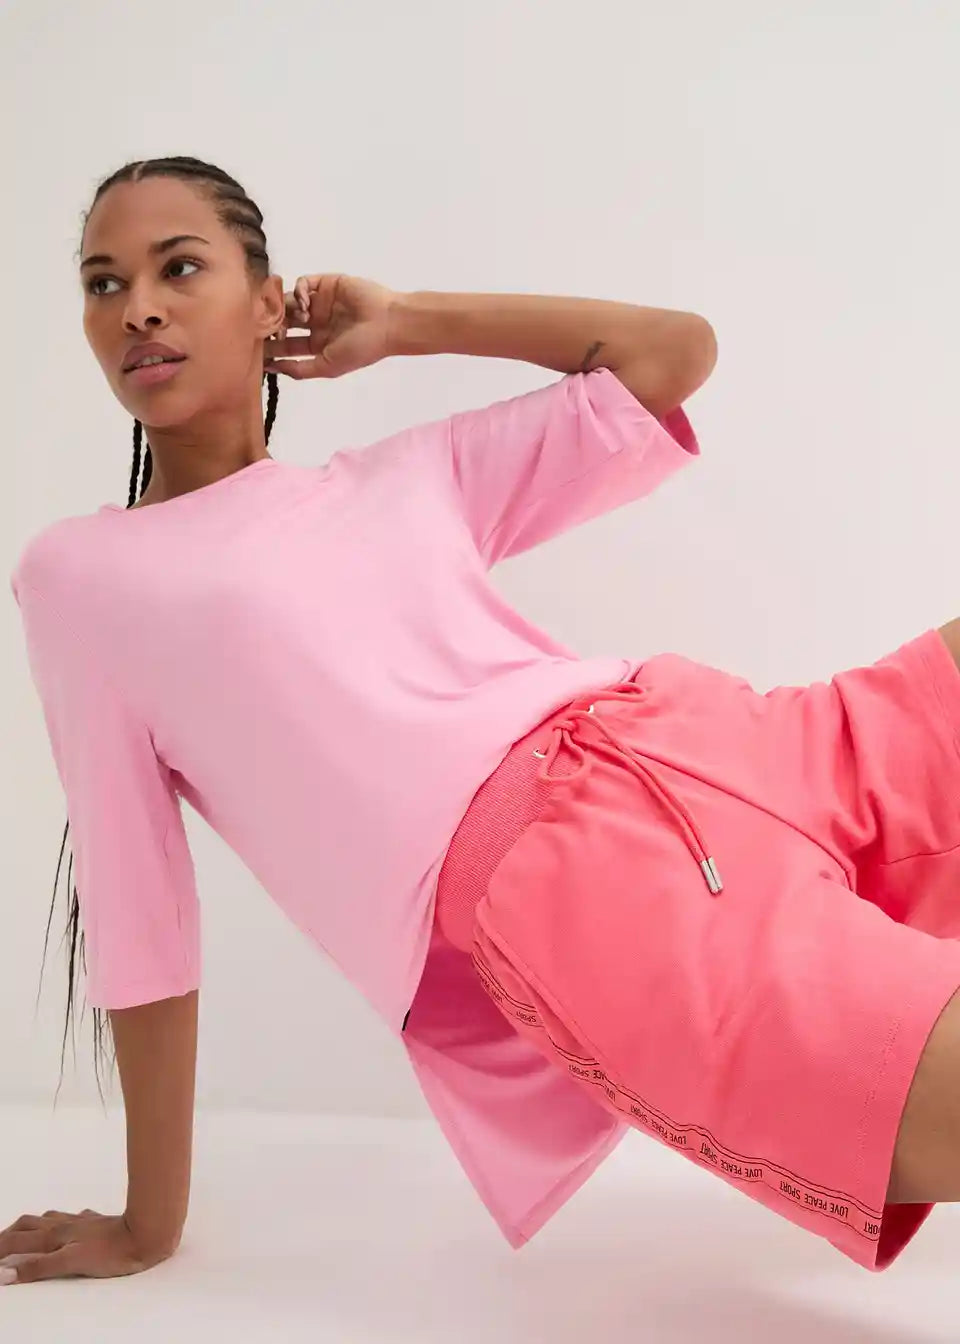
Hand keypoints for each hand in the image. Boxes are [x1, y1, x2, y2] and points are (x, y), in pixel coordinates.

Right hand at [0, 1209, 175, 1285]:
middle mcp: (65, 1225)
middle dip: (8, 1234)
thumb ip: (39, 1267)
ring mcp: (81, 1222)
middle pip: (27, 1225)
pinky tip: (64, 1224)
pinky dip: (57, 1222)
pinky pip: (70, 1218)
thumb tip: (7, 1273)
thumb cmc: (113, 1251)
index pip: (17, 1241)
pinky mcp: (96, 1222)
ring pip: (47, 1219)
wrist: (146, 1233)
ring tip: (21, 1232)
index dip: (0, 1249)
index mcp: (56, 1235)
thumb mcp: (71, 1263)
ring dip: (29, 1226)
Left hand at [265, 273, 399, 379]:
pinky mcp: (326, 284)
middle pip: (284, 321)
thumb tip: (272, 369)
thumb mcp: (328, 367)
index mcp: (317, 344)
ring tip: (294, 318)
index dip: (273, 347)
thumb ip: (300, 370)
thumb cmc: (361, 349)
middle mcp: (316, 323)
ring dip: (286, 309)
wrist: (387, 324)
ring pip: (289, 301)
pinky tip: (305, 303)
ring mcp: (320, 302)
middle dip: (274, 325)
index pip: (287, 345)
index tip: (258, 349)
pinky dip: (297, 291)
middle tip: (269, 329)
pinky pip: (302, 284)